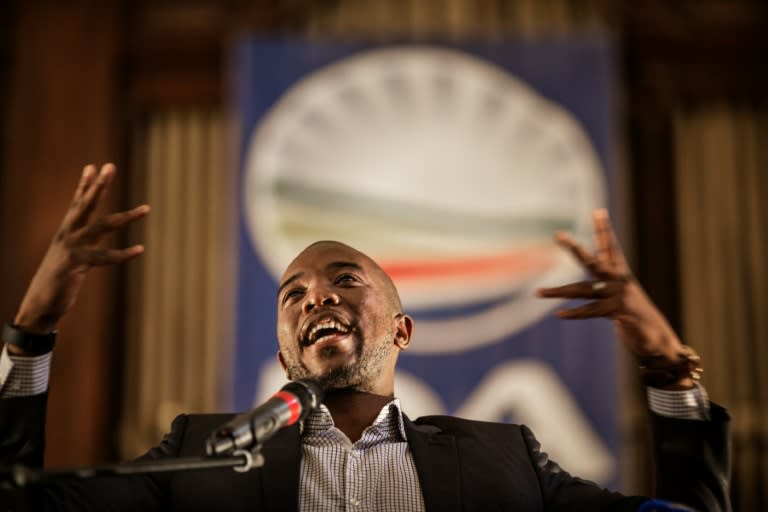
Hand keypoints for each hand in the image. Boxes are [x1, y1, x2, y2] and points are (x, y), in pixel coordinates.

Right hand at [11, 164, 148, 339]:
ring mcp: (72, 248)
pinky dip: (124, 254)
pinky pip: (105, 257)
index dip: (85, 185)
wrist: (41, 304)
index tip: (93, 167)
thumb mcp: (69, 255)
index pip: (77, 203)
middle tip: (110, 166)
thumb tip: (89, 230)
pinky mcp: (77, 264)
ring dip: (127, 217)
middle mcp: (68, 235)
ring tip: (147, 208)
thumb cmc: (58, 278)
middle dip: (99, 186)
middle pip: (86, 205)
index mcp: (66, 232)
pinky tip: (140, 250)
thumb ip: (80, 241)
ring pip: (102, 226)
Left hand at [537, 209, 684, 363]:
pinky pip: (591, 310)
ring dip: (558, 292)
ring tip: (538, 292)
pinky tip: (559, 314)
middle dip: (575, 249)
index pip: (610, 247)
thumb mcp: (620, 295)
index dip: (604, 230)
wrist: (657, 337)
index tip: (598, 212)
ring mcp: (618, 295)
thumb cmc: (635, 314)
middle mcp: (619, 281)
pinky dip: (574, 313)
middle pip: (593, 261)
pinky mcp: (618, 312)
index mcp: (621, 274)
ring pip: (583, 290)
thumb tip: (594, 279)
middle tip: (559, 235)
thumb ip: (605, 284)